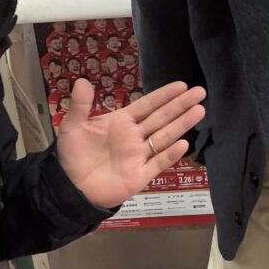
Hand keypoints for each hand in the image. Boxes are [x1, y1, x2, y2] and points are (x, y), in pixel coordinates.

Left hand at [56, 78, 204, 207]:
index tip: (182, 85)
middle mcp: (135, 136)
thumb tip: (81, 81)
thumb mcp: (73, 126)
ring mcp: (139, 156)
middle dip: (181, 105)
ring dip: (182, 124)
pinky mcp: (139, 176)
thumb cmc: (72, 155)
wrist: (69, 187)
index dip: (164, 95)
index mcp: (122, 122)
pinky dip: (170, 154)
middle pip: (162, 118)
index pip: (147, 105)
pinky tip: (183, 143)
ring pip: (164, 137)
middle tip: (200, 92)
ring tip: (199, 111)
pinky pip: (158, 163)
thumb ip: (80, 105)